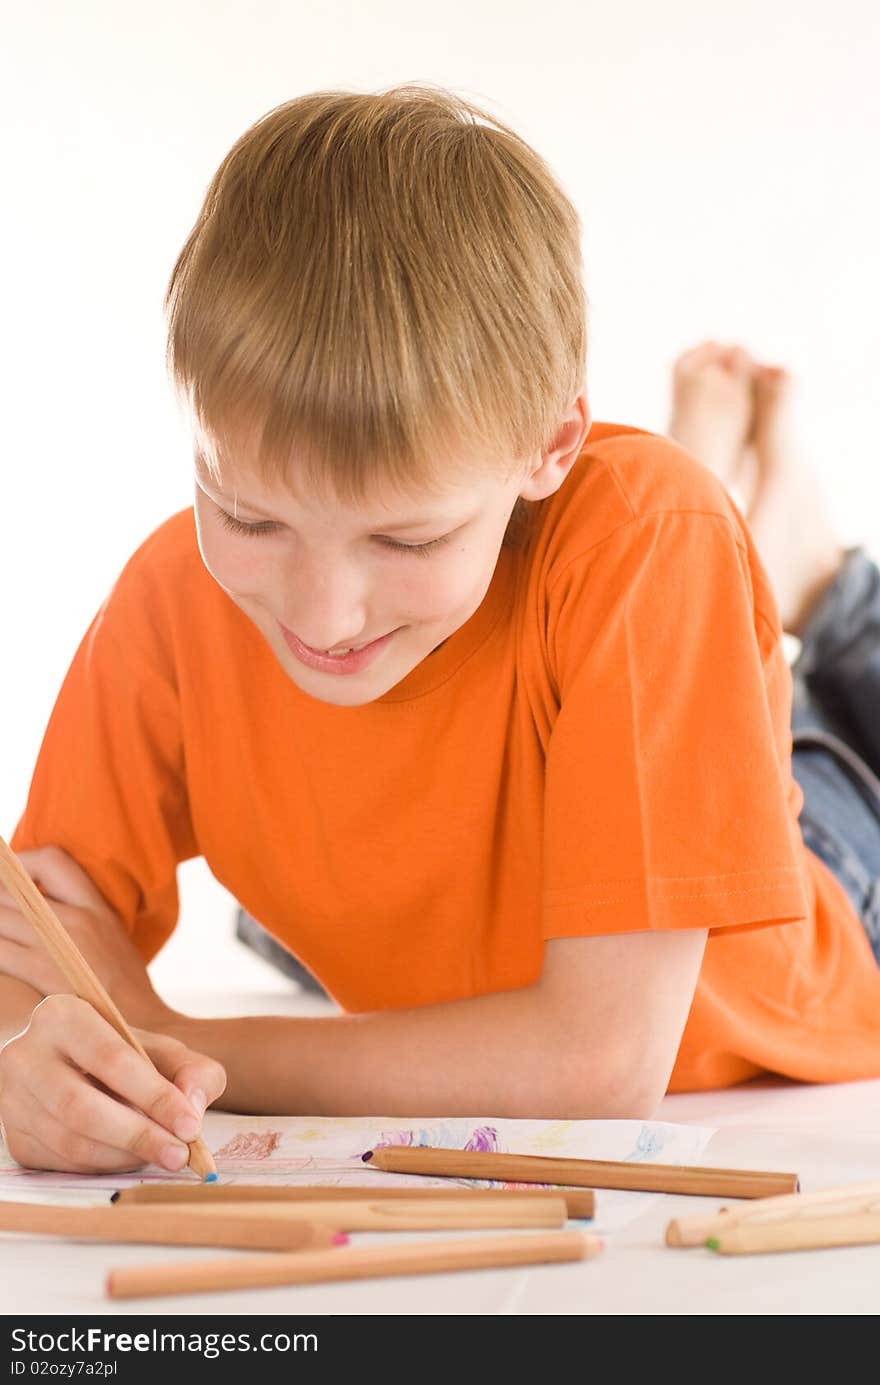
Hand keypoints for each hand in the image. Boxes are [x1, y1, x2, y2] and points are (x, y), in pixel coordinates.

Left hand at [0, 846, 167, 1027]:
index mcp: (97, 907)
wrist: (146, 1033)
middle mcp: (80, 918)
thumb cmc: (123, 995)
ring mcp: (62, 943)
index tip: (6, 881)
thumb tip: (37, 909)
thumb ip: (79, 919)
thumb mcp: (112, 940)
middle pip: (13, 891)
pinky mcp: (45, 971)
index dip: (20, 864)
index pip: (51, 860)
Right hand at [0, 993, 225, 1173]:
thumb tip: (192, 1106)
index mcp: (63, 1016)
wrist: (74, 1068)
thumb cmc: (124, 1058)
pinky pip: (62, 1163)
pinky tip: (129, 1156)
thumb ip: (192, 1071)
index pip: (111, 1059)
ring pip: (70, 1141)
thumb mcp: (163, 1051)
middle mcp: (26, 1055)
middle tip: (178, 1154)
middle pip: (82, 1107)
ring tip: (161, 1154)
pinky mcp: (15, 1138)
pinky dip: (104, 1166)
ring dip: (123, 1156)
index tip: (189, 1125)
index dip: (154, 1096)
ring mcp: (13, 1099)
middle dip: (139, 1136)